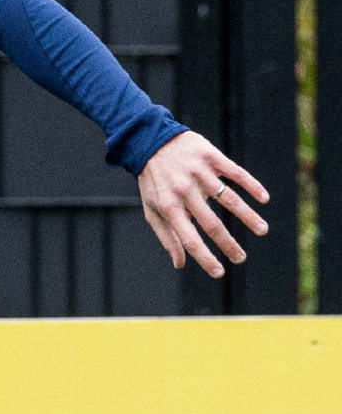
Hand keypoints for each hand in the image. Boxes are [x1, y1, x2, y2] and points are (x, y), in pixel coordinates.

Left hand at [137, 131, 268, 277]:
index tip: (219, 272)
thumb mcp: (152, 209)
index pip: (189, 238)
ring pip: (228, 198)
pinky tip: (263, 199)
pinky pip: (235, 172)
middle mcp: (184, 191)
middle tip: (241, 258)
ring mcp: (198, 172)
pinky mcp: (211, 156)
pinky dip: (251, 185)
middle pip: (211, 223)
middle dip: (228, 244)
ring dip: (248, 216)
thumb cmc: (153, 181)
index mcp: (168, 206)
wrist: (151, 141)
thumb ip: (167, 236)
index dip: (204, 257)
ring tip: (262, 230)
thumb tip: (180, 264)